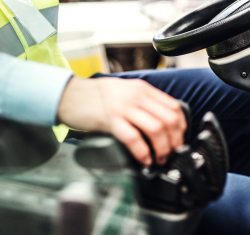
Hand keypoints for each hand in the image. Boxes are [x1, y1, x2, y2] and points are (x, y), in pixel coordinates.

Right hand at [57, 77, 186, 165]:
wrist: (68, 95)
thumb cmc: (94, 97)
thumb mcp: (124, 92)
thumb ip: (142, 102)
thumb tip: (161, 124)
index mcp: (142, 89)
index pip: (173, 107)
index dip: (181, 127)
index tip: (178, 140)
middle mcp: (136, 96)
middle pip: (169, 119)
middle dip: (175, 141)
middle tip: (171, 154)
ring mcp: (123, 107)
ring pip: (156, 129)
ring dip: (162, 149)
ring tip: (159, 159)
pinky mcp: (110, 120)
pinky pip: (134, 138)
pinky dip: (143, 152)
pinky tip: (144, 160)